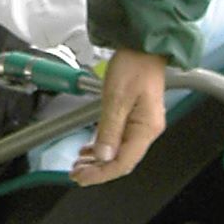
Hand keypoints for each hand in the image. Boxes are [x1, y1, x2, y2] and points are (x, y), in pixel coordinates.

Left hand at [72, 48, 165, 185]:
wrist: (143, 46)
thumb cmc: (134, 65)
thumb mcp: (116, 97)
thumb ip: (109, 129)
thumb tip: (103, 155)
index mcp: (146, 128)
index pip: (123, 163)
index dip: (101, 174)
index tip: (82, 178)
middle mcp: (147, 130)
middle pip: (121, 161)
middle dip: (98, 170)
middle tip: (76, 174)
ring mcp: (142, 124)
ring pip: (119, 152)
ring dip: (99, 160)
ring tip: (80, 165)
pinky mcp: (135, 117)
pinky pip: (119, 140)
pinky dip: (103, 147)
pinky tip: (90, 150)